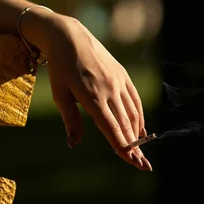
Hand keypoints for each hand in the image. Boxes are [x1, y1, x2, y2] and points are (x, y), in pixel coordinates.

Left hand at [33, 13, 152, 170]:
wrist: (69, 37)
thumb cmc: (60, 67)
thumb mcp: (60, 93)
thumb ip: (70, 119)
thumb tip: (73, 144)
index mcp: (92, 96)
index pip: (111, 128)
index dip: (122, 147)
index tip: (132, 162)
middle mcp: (109, 89)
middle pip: (125, 124)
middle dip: (134, 147)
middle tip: (143, 166)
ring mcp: (118, 81)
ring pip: (132, 113)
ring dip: (138, 135)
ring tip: (141, 153)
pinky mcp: (123, 75)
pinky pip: (134, 100)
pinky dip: (139, 116)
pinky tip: (140, 130)